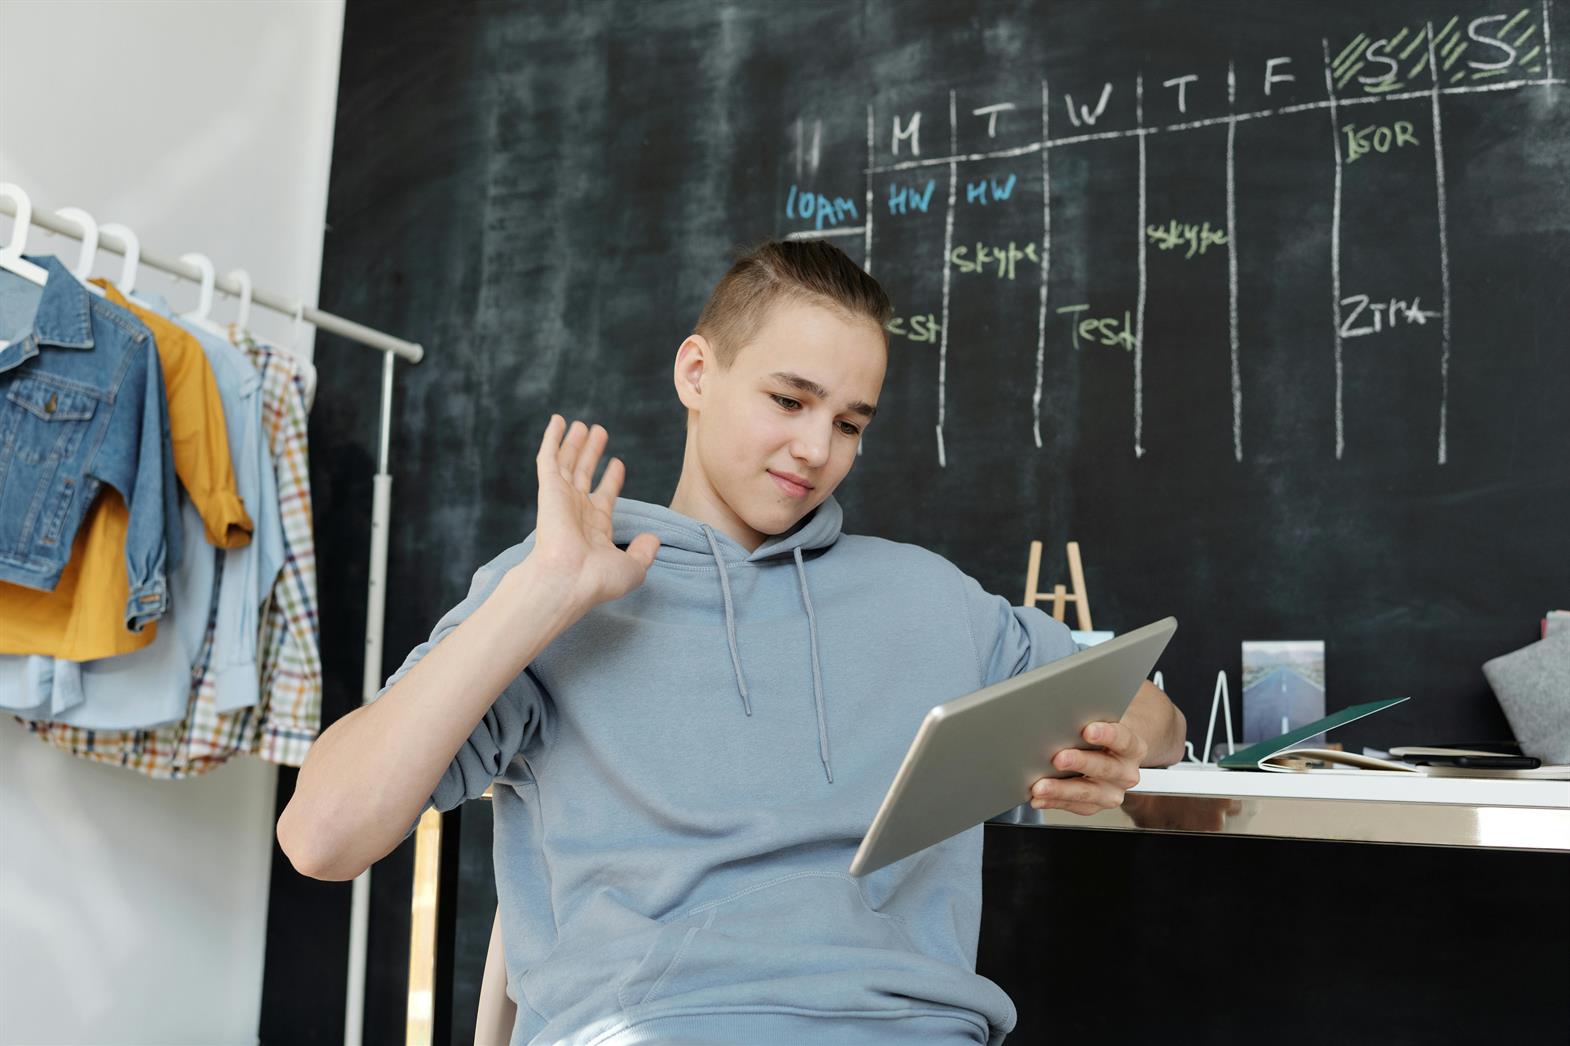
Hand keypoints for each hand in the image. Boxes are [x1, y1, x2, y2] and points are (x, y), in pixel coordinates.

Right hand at [525, 415, 659, 607]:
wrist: (569, 579)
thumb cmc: (597, 580)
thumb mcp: (634, 568)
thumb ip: (645, 552)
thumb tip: (654, 538)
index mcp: (595, 528)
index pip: (604, 497)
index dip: (611, 480)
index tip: (618, 463)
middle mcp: (576, 512)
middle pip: (585, 474)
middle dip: (592, 454)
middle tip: (599, 432)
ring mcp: (561, 499)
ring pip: (568, 463)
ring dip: (575, 443)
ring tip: (583, 424)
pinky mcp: (548, 489)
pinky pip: (548, 458)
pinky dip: (552, 439)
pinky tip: (558, 420)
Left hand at [1027, 721, 1147, 815]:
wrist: (1112, 753)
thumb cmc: (1101, 733)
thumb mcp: (1101, 721)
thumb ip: (1088, 719)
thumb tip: (1062, 716)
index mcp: (1133, 747)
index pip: (1123, 739)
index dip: (1107, 735)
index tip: (1088, 730)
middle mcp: (1126, 773)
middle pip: (1104, 768)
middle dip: (1080, 763)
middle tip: (1058, 758)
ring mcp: (1112, 792)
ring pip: (1088, 793)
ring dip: (1061, 790)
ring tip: (1040, 786)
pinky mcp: (1095, 805)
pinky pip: (1073, 806)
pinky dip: (1053, 802)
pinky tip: (1038, 798)